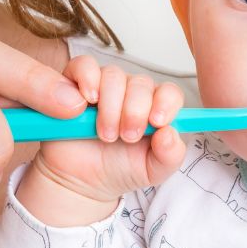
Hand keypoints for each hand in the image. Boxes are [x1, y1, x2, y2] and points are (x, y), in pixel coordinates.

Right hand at [17, 56, 185, 225]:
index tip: (156, 122)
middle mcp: (130, 92)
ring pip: (114, 76)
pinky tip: (88, 101)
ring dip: (110, 106)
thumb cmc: (119, 170)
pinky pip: (84, 65)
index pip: (169, 92)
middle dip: (135, 111)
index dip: (166, 102)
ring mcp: (104, 85)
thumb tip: (170, 132)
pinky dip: (87, 79)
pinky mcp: (76, 83)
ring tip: (105, 134)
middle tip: (127, 137)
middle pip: (141, 83)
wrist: (81, 182)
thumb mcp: (152, 171)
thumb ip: (170, 156)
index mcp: (153, 108)